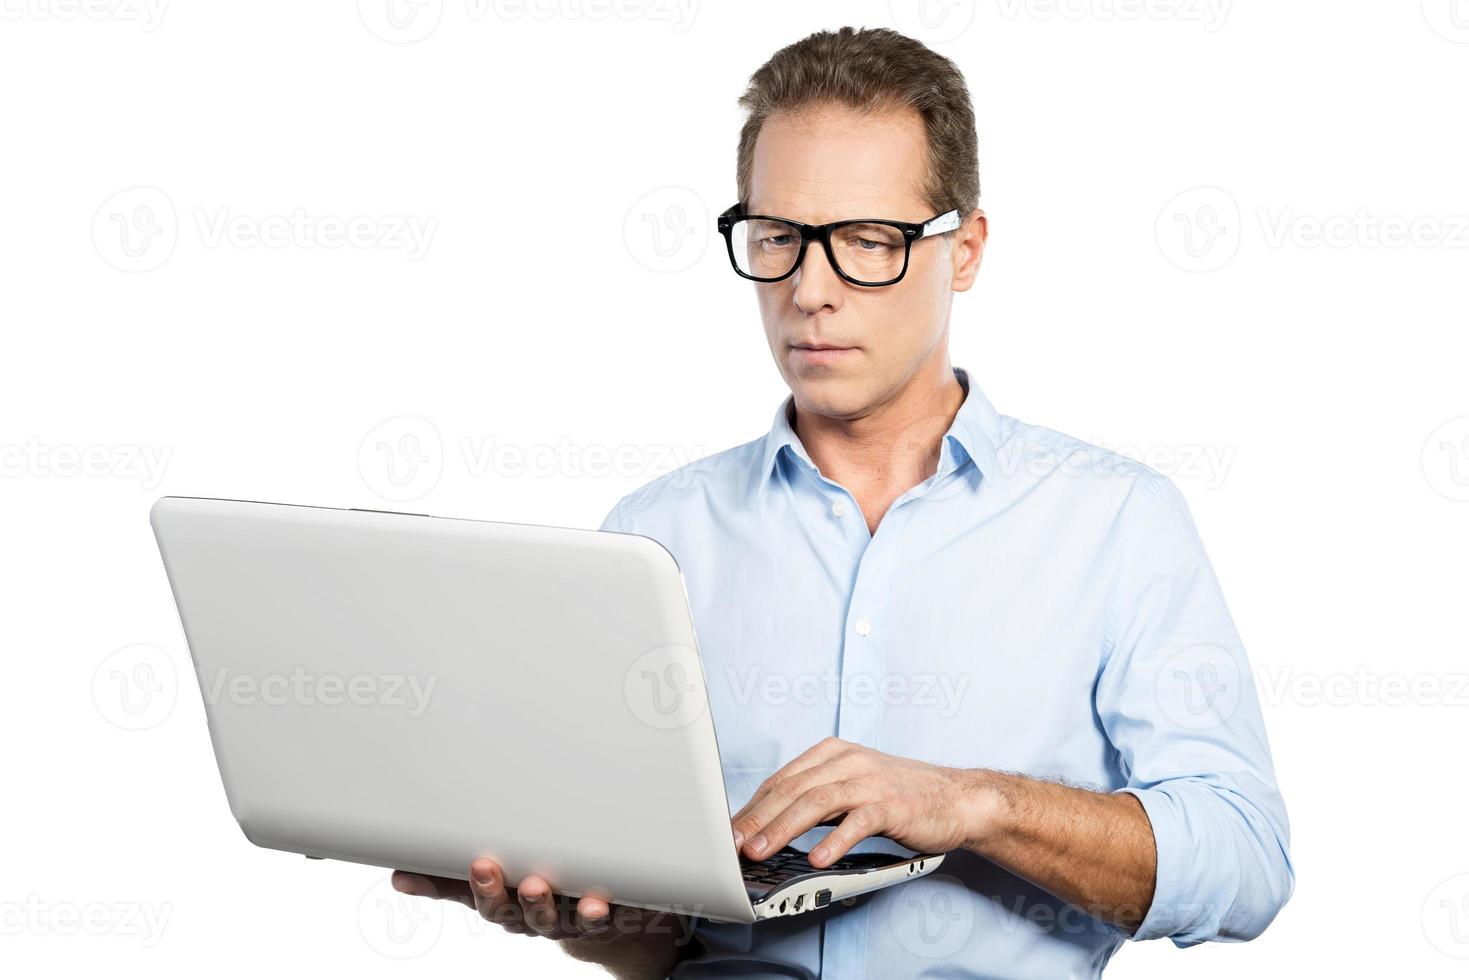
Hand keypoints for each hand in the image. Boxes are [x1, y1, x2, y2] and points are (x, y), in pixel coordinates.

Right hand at [392, 858, 615, 939]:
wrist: (606, 924)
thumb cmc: (542, 896)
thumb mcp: (497, 888)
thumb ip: (452, 882)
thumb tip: (399, 876)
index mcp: (509, 908)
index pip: (485, 902)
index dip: (478, 887)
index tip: (475, 864)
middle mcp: (537, 919)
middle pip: (514, 913)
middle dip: (499, 894)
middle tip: (488, 870)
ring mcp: (571, 920)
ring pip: (555, 918)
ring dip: (544, 905)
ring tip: (538, 886)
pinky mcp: (606, 919)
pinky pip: (603, 920)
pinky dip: (600, 913)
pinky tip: (599, 903)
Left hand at [731, 737, 993, 866]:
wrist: (957, 798)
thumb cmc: (902, 796)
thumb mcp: (852, 786)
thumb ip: (816, 797)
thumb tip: (769, 823)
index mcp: (833, 753)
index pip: (782, 780)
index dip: (752, 806)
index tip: (729, 831)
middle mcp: (848, 761)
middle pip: (792, 789)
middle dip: (758, 818)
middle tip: (733, 844)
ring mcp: (870, 781)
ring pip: (816, 801)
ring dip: (783, 828)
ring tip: (761, 852)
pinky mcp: (892, 804)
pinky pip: (857, 822)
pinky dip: (834, 840)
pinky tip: (817, 858)